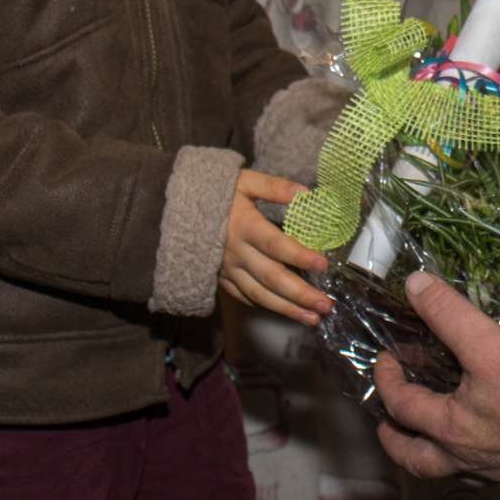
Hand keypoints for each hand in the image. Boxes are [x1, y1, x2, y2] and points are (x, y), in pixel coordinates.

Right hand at [218, 170, 332, 326]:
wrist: (174, 211)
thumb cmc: (215, 193)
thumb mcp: (243, 181)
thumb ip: (273, 187)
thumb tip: (306, 193)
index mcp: (244, 226)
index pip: (275, 244)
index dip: (299, 256)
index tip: (323, 265)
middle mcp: (236, 252)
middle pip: (271, 277)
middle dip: (300, 294)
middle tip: (325, 306)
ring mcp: (227, 270)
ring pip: (259, 295)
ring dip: (287, 309)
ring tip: (313, 319)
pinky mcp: (220, 279)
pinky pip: (244, 297)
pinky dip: (265, 306)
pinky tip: (285, 312)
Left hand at [374, 271, 499, 486]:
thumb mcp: (488, 343)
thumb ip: (449, 314)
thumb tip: (414, 284)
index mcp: (448, 427)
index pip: (402, 405)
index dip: (387, 380)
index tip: (385, 359)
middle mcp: (463, 456)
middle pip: (415, 459)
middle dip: (395, 440)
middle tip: (388, 423)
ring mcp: (493, 468)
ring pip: (448, 468)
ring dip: (431, 451)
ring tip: (431, 433)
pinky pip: (481, 469)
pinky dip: (469, 455)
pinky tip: (483, 437)